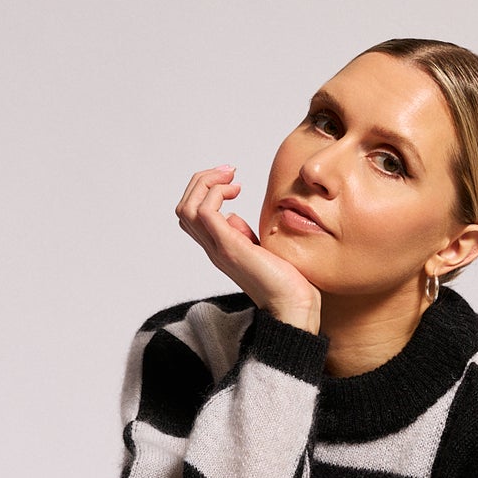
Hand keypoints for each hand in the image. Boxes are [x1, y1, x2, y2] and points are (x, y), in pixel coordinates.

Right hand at [176, 166, 321, 330]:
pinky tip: (238, 191)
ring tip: (231, 177)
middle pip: (184, 207)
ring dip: (206, 183)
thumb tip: (232, 217)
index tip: (232, 182)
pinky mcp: (229, 247)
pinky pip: (205, 211)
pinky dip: (217, 193)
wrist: (293, 306)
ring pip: (187, 207)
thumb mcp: (258, 249)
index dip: (204, 191)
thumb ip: (241, 234)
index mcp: (218, 247)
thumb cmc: (285, 280)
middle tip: (229, 172)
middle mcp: (212, 247)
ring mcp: (218, 248)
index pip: (191, 215)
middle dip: (202, 181)